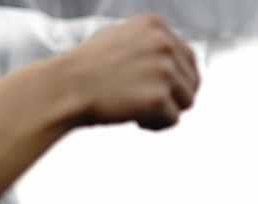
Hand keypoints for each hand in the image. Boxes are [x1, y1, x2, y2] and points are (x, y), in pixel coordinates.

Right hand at [51, 14, 199, 130]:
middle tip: (147, 104)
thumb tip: (176, 58)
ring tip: (138, 110)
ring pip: (187, 102)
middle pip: (192, 82)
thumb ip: (149, 43)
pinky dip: (156, 125)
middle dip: (173, 97)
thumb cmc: (87, 68)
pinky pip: (173, 120)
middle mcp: (164, 43)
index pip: (189, 58)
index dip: (177, 80)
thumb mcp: (121, 38)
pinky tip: (134, 119)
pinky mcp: (158, 98)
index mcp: (156, 26)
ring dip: (166, 111)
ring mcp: (163, 70)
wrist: (65, 87)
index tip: (159, 91)